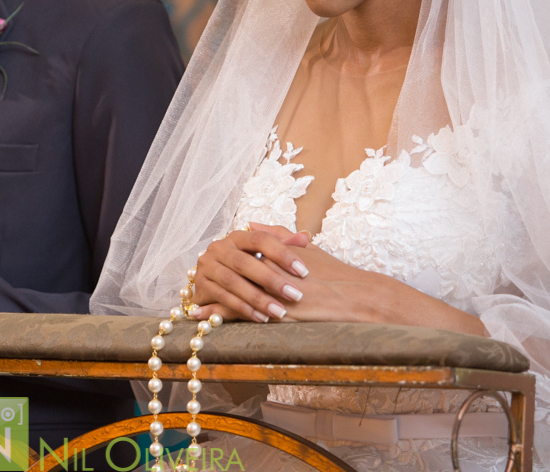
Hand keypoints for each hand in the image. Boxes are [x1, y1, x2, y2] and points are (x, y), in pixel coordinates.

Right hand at [192, 224, 311, 322]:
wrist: (213, 282)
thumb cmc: (247, 266)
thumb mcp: (264, 252)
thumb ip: (284, 243)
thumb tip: (304, 237)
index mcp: (237, 237)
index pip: (260, 239)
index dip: (282, 253)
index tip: (303, 271)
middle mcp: (219, 248)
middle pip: (244, 263)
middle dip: (271, 280)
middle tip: (295, 295)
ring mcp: (207, 267)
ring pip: (233, 283)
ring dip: (257, 299)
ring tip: (279, 312)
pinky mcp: (200, 287)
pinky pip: (222, 299)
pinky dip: (243, 309)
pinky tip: (261, 318)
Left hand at [193, 234, 489, 335]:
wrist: (360, 298)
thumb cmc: (336, 275)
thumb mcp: (305, 250)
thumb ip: (279, 235)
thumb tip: (253, 222)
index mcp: (276, 250)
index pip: (240, 252)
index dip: (221, 260)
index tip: (204, 264)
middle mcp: (271, 267)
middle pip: (231, 272)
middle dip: (210, 280)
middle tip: (189, 286)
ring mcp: (274, 289)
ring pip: (234, 295)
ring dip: (212, 302)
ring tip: (189, 309)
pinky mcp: (279, 311)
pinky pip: (245, 316)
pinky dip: (225, 319)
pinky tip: (208, 326)